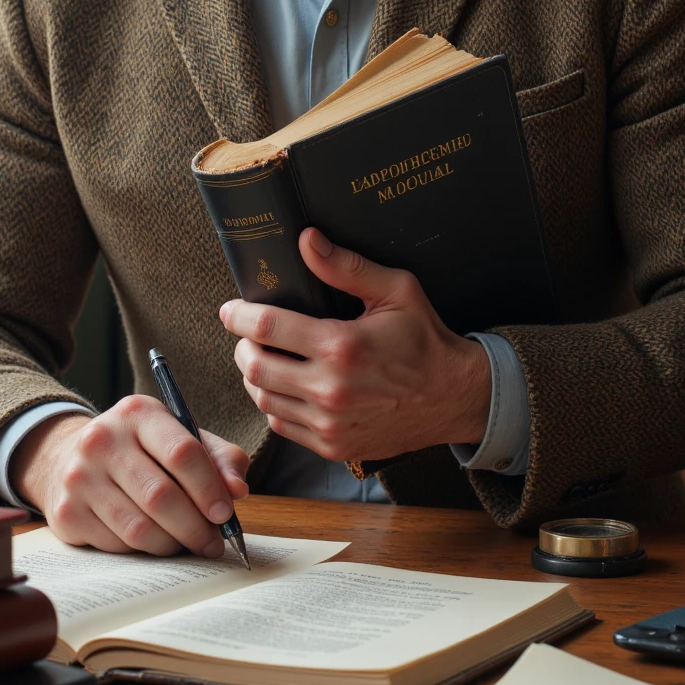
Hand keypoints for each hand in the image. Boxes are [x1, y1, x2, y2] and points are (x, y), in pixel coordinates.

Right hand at [9, 396, 249, 556]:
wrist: (68, 457)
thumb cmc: (141, 450)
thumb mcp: (179, 438)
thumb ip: (218, 458)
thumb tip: (238, 491)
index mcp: (138, 413)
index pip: (183, 452)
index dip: (209, 488)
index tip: (225, 514)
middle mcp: (102, 439)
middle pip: (160, 496)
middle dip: (195, 527)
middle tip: (213, 543)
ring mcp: (79, 476)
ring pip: (139, 528)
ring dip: (172, 544)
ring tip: (188, 544)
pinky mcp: (66, 512)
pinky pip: (116, 546)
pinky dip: (143, 551)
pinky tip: (153, 542)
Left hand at [221, 228, 491, 461]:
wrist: (453, 397)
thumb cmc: (423, 339)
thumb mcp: (395, 291)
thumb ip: (346, 266)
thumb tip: (306, 239)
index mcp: (342, 346)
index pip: (269, 328)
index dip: (240, 316)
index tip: (231, 310)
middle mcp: (331, 389)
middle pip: (255, 368)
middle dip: (243, 347)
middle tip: (247, 334)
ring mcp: (330, 423)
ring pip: (263, 399)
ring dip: (255, 376)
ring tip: (264, 357)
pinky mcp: (332, 445)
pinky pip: (282, 425)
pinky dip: (274, 403)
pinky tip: (285, 386)